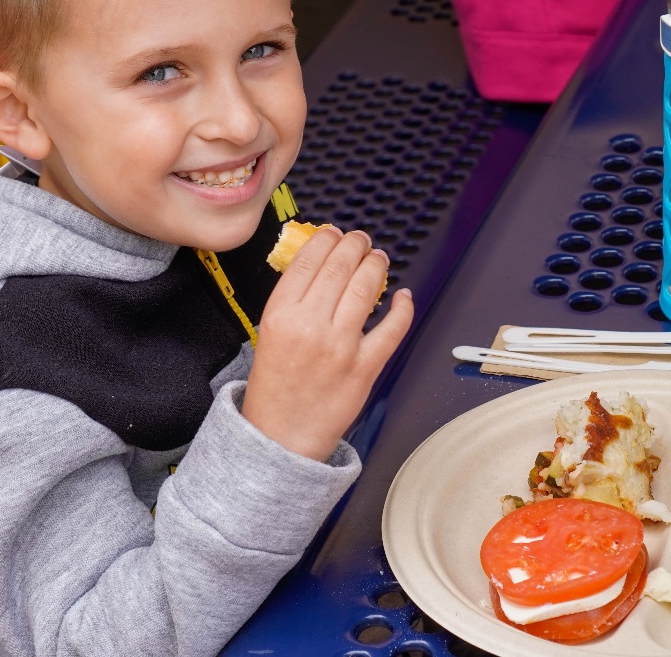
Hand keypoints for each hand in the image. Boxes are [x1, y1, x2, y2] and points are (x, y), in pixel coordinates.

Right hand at [241, 227, 414, 460]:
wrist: (281, 437)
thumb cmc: (274, 387)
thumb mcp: (267, 334)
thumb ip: (291, 301)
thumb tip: (320, 266)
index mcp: (280, 315)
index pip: (309, 261)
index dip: (326, 239)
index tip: (334, 233)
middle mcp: (310, 326)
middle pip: (340, 267)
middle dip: (355, 245)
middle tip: (361, 240)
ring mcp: (341, 347)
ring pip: (367, 288)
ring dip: (377, 266)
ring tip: (379, 259)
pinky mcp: (365, 367)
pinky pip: (392, 329)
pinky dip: (403, 308)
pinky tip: (403, 296)